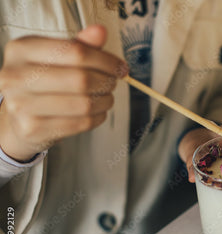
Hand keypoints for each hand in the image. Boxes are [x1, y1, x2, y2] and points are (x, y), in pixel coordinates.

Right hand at [0, 25, 127, 161]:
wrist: (19, 119)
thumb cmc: (42, 83)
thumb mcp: (55, 58)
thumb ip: (79, 45)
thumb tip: (100, 32)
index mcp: (21, 50)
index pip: (75, 52)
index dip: (106, 60)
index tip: (121, 67)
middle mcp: (15, 76)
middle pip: (81, 79)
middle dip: (106, 82)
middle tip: (113, 83)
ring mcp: (21, 105)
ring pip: (83, 104)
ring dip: (105, 101)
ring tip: (106, 98)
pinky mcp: (33, 128)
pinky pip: (80, 123)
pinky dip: (97, 117)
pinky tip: (97, 112)